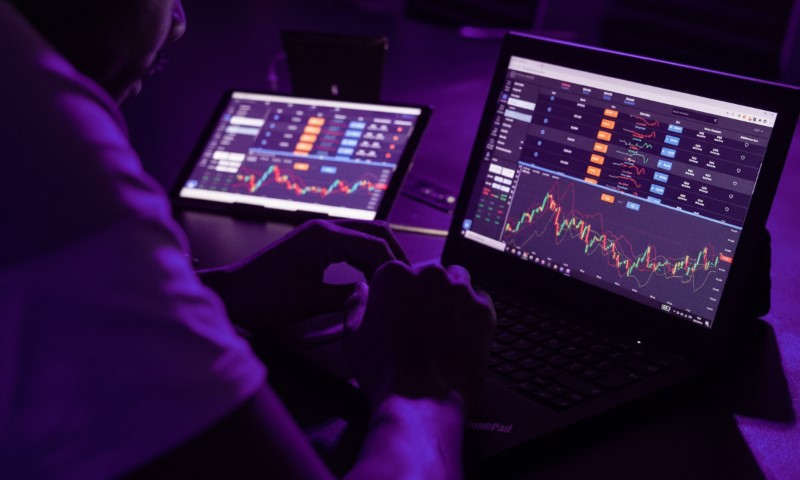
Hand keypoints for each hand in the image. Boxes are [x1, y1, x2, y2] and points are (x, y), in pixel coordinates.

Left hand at [200, 219, 407, 329]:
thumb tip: (377, 297)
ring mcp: (319, 234)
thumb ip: (349, 296)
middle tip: (407, 280)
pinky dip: (365, 260)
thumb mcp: (311, 300)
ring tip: (391, 282)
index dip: (394, 265)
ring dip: (380, 256)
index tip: (404, 286)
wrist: (233, 294)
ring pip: (364, 237)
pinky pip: (351, 246)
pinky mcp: (314, 245)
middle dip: (394, 253)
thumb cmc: (265, 297)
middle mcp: (325, 227)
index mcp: (325, 235)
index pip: (375, 243)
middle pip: (376, 231)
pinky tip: (369, 280)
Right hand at [344, 261, 495, 410]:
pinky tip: (461, 333)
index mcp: (394, 275)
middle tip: (420, 324)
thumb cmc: (385, 371)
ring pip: (457, 280)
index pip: (397, 273)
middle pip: (429, 274)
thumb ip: (356, 304)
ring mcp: (459, 291)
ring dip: (451, 295)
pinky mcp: (483, 309)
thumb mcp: (353, 336)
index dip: (397, 294)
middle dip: (426, 293)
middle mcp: (429, 275)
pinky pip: (480, 299)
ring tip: (443, 324)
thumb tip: (361, 290)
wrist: (422, 400)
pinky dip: (472, 311)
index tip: (399, 312)